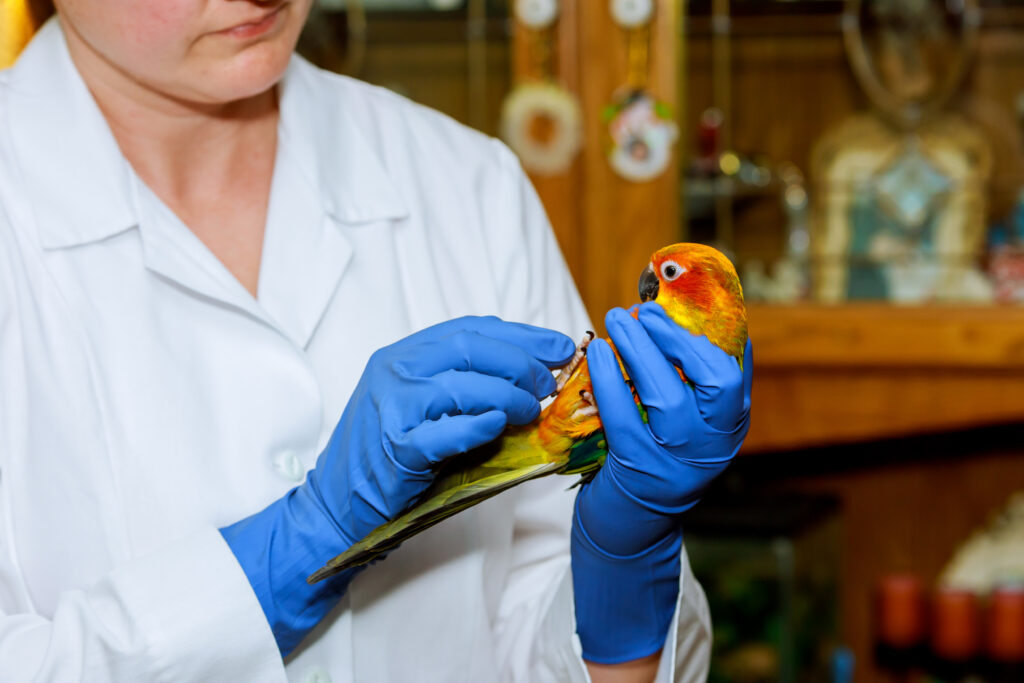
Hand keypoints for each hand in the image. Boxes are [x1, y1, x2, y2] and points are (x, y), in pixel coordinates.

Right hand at [221, 316, 573, 655]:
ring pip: (461, 384)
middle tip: (549, 382)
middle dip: (521, 361)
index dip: (521, 335)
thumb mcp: (422, 404)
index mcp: (403, 354)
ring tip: (532, 410)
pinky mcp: (396, 449)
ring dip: (509, 394)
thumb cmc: (390, 455)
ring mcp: (391, 408)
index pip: (470, 329)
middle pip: (469, 348)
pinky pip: (444, 432)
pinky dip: (478, 426)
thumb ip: (465, 383)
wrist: (337, 501)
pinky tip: (500, 426)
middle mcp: (394, 370)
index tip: (559, 348)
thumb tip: (535, 375)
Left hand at [572, 303, 751, 663]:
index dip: (710, 332)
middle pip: (712, 378)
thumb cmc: (654, 457)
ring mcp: (679, 460)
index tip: (677, 306)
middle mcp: (714, 443)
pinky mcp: (639, 470)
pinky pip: (623, 416)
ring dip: (640, 349)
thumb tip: (680, 316)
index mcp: (730, 423)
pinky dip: (608, 379)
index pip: (734, 370)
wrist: (630, 525)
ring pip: (666, 395)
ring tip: (616, 319)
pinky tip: (597, 353)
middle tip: (641, 309)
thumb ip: (691, 380)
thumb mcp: (687, 423)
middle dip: (676, 335)